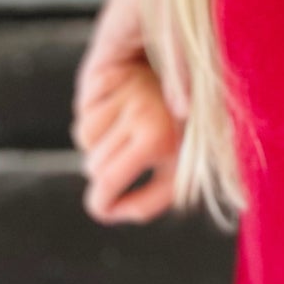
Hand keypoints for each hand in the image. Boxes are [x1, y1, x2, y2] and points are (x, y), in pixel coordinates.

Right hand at [73, 57, 180, 223]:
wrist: (200, 87)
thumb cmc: (186, 138)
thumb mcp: (178, 176)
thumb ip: (147, 203)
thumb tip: (109, 212)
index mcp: (156, 138)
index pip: (107, 181)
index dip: (99, 203)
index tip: (104, 206)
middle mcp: (141, 111)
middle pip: (92, 164)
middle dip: (102, 173)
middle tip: (125, 163)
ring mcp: (127, 88)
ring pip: (83, 135)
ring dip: (96, 144)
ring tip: (123, 135)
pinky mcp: (116, 72)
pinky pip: (83, 108)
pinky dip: (93, 116)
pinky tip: (117, 113)